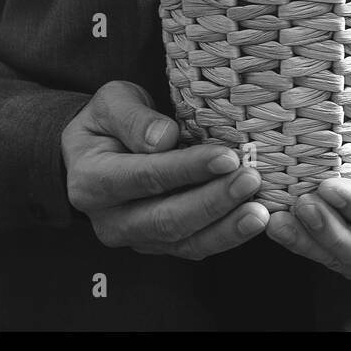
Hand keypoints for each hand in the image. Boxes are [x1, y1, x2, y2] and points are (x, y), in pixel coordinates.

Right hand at [62, 80, 268, 258]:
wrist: (94, 155)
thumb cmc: (107, 123)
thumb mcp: (111, 103)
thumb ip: (132, 118)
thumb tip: (164, 138)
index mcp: (91, 181)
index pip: (144, 177)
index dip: (187, 169)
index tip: (226, 157)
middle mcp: (110, 219)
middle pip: (166, 219)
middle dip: (213, 202)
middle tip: (251, 181)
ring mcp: (134, 237)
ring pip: (184, 241)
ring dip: (226, 228)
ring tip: (260, 211)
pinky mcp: (158, 245)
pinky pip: (194, 247)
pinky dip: (226, 236)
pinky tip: (253, 220)